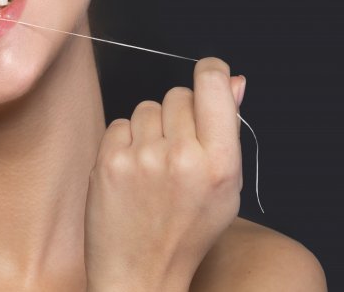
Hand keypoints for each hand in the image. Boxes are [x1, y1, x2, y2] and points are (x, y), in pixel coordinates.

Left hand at [84, 57, 245, 291]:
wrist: (141, 272)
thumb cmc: (187, 230)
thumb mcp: (225, 187)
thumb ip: (228, 130)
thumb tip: (234, 79)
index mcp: (221, 163)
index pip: (214, 85)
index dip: (211, 71)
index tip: (208, 73)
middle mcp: (183, 156)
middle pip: (177, 94)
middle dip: (178, 113)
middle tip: (177, 150)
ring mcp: (143, 158)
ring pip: (147, 106)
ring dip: (150, 127)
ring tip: (153, 164)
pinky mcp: (109, 161)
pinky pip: (120, 123)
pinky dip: (125, 141)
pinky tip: (132, 170)